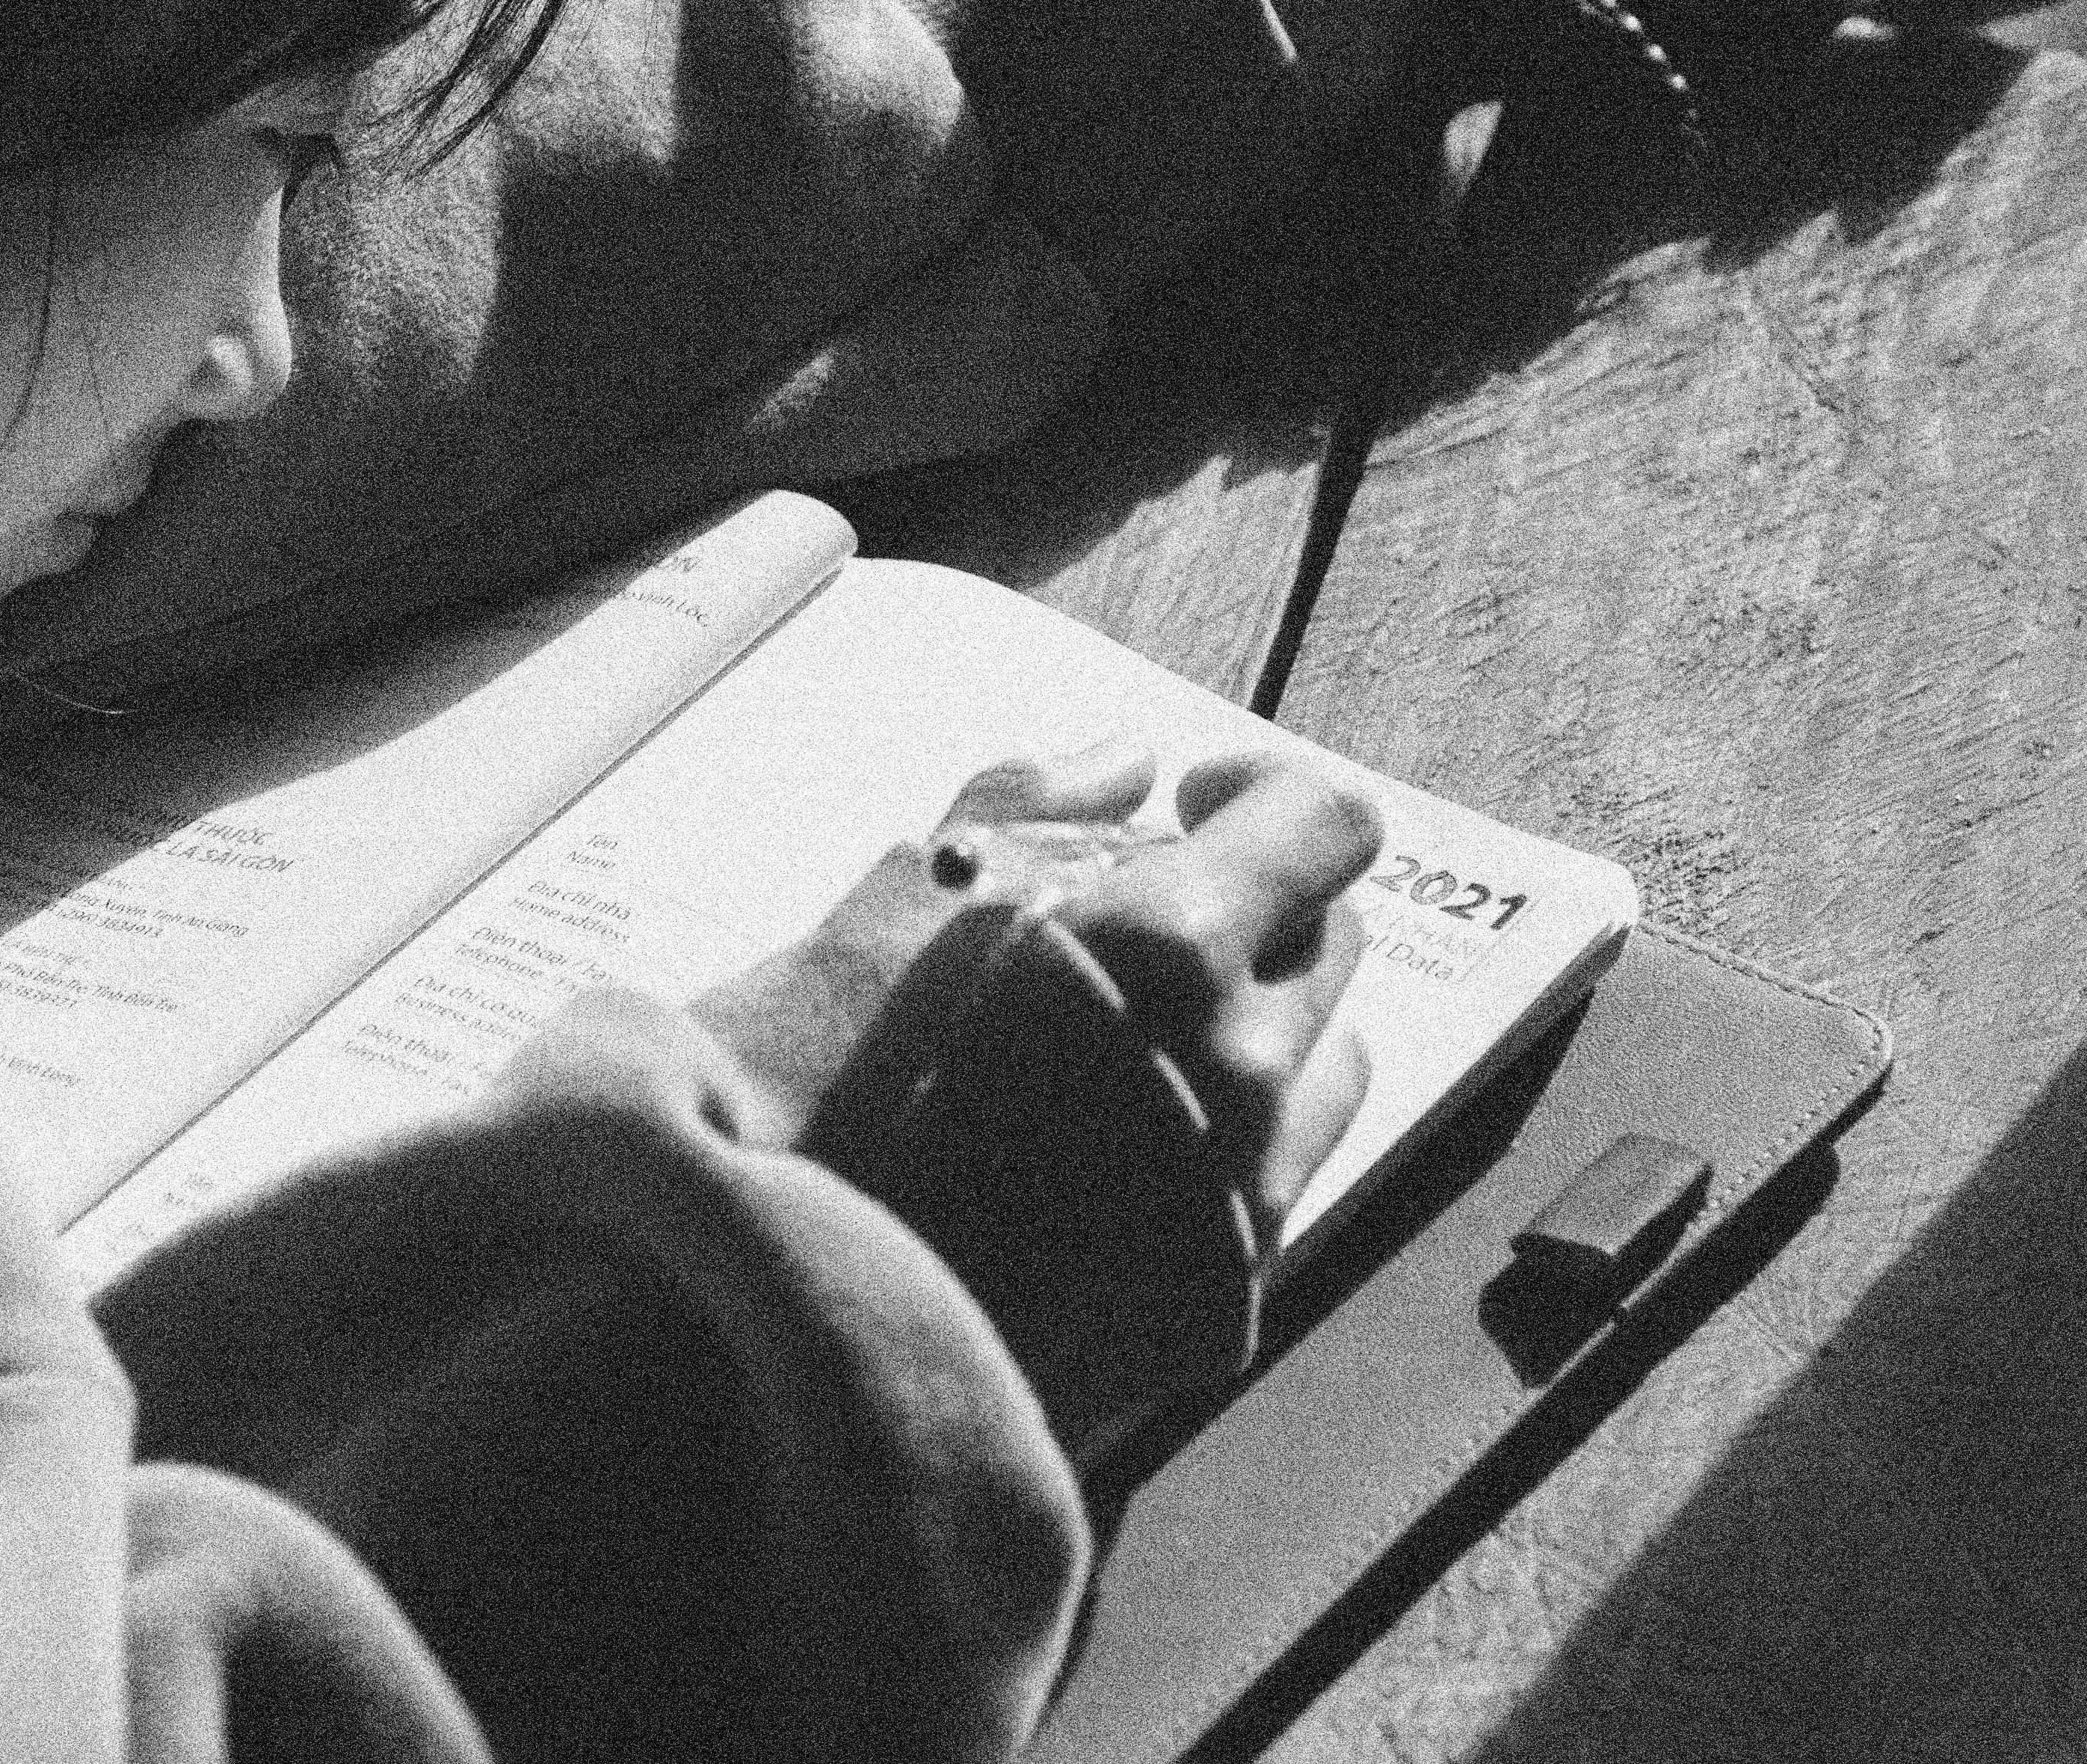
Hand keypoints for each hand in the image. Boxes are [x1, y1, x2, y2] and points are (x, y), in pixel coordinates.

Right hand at [695, 747, 1381, 1247]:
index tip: (1196, 808)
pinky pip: (1268, 1190)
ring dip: (1254, 1034)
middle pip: (1333, 942)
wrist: (753, 1329)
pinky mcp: (1216, 1308)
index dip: (1270, 799)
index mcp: (1164, 946)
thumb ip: (1027, 805)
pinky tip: (1096, 1158)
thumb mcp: (895, 904)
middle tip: (1130, 930)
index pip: (1328, 823)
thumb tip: (1125, 757)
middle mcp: (1235, 1072)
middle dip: (1254, 912)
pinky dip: (1216, 1151)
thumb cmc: (799, 1088)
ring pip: (1324, 1072)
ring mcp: (1238, 1203)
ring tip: (1121, 1049)